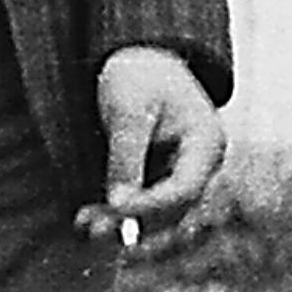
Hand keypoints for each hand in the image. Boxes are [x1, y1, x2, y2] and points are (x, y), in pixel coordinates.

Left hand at [84, 44, 226, 244]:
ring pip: (157, 216)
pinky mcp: (159, 180)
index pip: (185, 189)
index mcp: (207, 144)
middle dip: (133, 222)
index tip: (113, 205)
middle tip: (95, 230)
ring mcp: (181, 175)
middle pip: (173, 211)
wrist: (139, 60)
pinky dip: (117, 215)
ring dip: (121, 224)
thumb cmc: (139, 77)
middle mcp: (200, 167)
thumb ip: (126, 155)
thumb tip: (118, 203)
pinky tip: (86, 219)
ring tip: (84, 226)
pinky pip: (142, 207)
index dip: (149, 204)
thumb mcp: (129, 110)